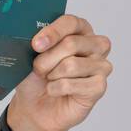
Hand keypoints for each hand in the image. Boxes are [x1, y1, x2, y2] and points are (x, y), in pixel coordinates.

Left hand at [7, 14, 112, 130]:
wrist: (34, 107)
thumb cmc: (36, 79)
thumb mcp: (30, 57)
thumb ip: (38, 44)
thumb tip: (36, 40)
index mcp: (79, 31)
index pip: (71, 23)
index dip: (53, 32)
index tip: (35, 44)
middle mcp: (94, 46)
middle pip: (71, 43)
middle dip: (46, 59)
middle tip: (38, 69)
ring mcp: (100, 66)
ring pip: (72, 65)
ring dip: (52, 75)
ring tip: (49, 80)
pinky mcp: (99, 86)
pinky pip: (73, 84)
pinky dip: (56, 89)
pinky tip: (55, 91)